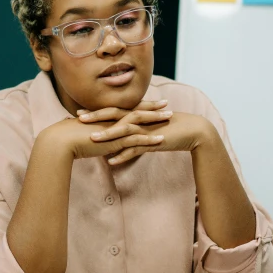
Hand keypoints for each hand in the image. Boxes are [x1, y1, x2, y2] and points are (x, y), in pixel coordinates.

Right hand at [40, 100, 172, 159]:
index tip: (149, 103)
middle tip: (167, 104)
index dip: (138, 106)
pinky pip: (136, 139)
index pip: (125, 109)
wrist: (60, 141)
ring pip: (140, 122)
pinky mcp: (114, 140)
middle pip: (136, 111)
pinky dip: (149, 139)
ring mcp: (114, 129)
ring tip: (170, 118)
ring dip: (156, 120)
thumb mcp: (82, 133)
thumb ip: (90, 133)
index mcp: (105, 117)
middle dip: (153, 108)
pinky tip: (161, 139)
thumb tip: (92, 136)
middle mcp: (111, 120)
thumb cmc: (66, 138)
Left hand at [88, 112, 216, 164]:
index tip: (80, 113)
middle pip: (115, 115)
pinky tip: (111, 162)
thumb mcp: (150, 128)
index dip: (97, 111)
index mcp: (138, 114)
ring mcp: (147, 129)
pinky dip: (123, 155)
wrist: (193, 131)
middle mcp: (141, 119)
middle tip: (78, 118)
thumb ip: (136, 130)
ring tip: (91, 139)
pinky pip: (136, 148)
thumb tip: (122, 138)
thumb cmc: (171, 129)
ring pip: (124, 130)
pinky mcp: (154, 141)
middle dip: (96, 117)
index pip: (114, 110)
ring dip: (107, 135)